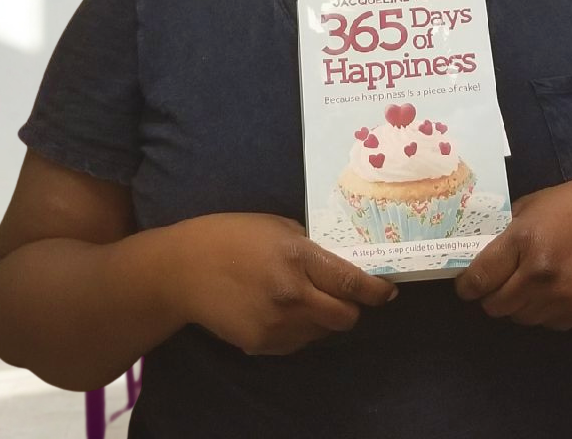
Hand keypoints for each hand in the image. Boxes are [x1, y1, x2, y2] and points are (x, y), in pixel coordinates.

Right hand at [168, 213, 396, 354]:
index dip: (376, 290)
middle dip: (352, 308)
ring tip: (306, 299)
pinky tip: (281, 310)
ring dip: (324, 319)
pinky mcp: (261, 345)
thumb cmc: (231, 236)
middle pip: (345, 317)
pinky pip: (297, 343)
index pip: (351, 282)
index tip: (388, 291)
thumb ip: (310, 248)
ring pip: (322, 333)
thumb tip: (339, 264)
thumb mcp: (277, 227)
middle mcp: (293, 295)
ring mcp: (277, 324)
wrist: (183, 269)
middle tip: (346, 295)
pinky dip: (300, 330)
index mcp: (298, 257)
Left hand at [454, 176, 571, 329]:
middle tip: (496, 283)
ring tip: (527, 282)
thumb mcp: (534, 204)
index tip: (465, 285)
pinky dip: (542, 311)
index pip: (479, 278)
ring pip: (519, 318)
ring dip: (516, 305)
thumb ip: (506, 229)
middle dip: (490, 296)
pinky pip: (547, 322)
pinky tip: (553, 288)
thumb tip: (477, 250)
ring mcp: (562, 297)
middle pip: (495, 306)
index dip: (466, 285)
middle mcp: (539, 274)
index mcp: (523, 240)